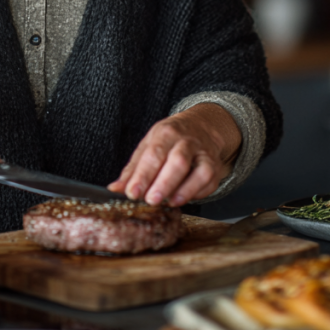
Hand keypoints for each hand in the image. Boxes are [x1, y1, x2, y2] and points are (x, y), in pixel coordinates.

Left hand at [107, 103, 241, 205]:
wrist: (201, 126)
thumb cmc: (169, 139)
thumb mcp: (148, 145)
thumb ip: (132, 169)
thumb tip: (115, 189)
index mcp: (165, 133)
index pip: (153, 154)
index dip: (142, 175)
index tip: (132, 193)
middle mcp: (186, 141)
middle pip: (178, 161)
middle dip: (164, 183)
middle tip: (151, 200)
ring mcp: (203, 154)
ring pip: (199, 171)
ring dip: (184, 190)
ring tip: (169, 203)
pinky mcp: (214, 167)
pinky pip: (209, 182)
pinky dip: (197, 193)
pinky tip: (183, 199)